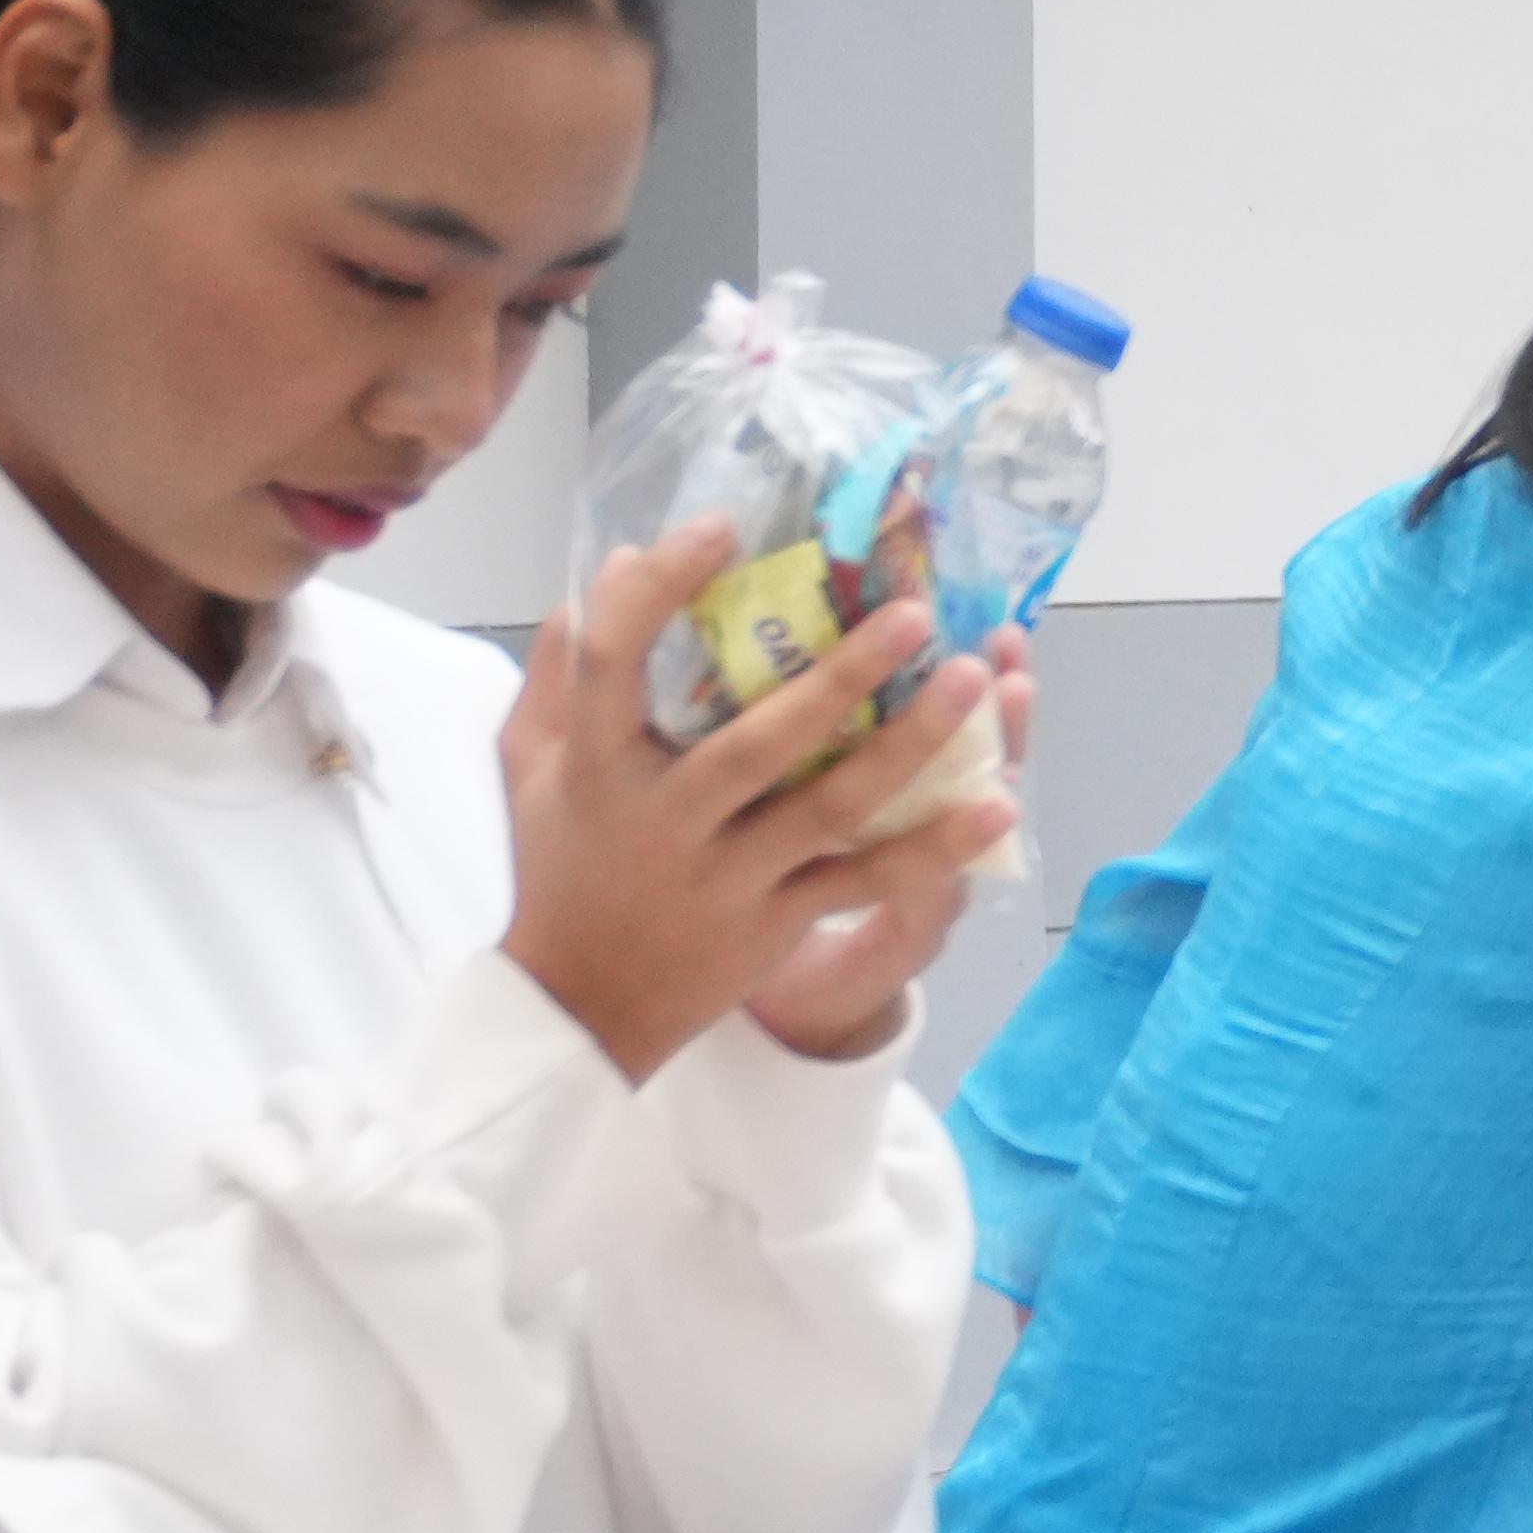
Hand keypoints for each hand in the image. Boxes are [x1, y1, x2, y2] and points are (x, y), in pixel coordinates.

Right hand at [498, 529, 1015, 1082]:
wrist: (578, 1007)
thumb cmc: (562, 864)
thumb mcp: (534, 765)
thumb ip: (559, 668)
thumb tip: (605, 566)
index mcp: (597, 766)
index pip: (612, 661)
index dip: (657, 590)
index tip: (719, 525)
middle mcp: (665, 818)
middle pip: (756, 741)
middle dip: (840, 675)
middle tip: (915, 609)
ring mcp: (728, 875)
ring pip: (830, 806)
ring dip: (910, 744)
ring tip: (978, 679)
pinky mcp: (779, 919)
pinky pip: (867, 879)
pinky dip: (935, 848)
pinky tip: (999, 805)